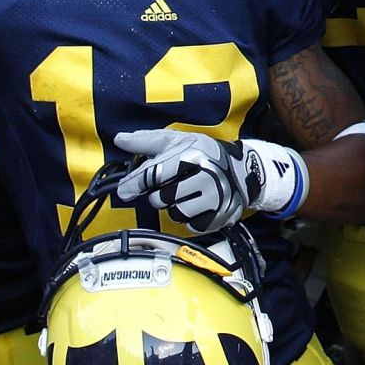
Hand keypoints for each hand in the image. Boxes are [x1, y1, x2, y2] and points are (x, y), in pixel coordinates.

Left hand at [113, 129, 305, 234]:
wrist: (245, 171)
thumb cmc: (205, 154)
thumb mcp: (179, 141)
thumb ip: (147, 141)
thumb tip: (120, 139)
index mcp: (193, 155)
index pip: (155, 173)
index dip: (135, 183)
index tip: (125, 191)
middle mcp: (206, 176)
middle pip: (161, 198)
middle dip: (160, 194)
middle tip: (170, 186)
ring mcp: (215, 199)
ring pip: (175, 214)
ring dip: (174, 206)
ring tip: (186, 194)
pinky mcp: (220, 216)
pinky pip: (190, 225)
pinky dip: (189, 218)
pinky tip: (197, 205)